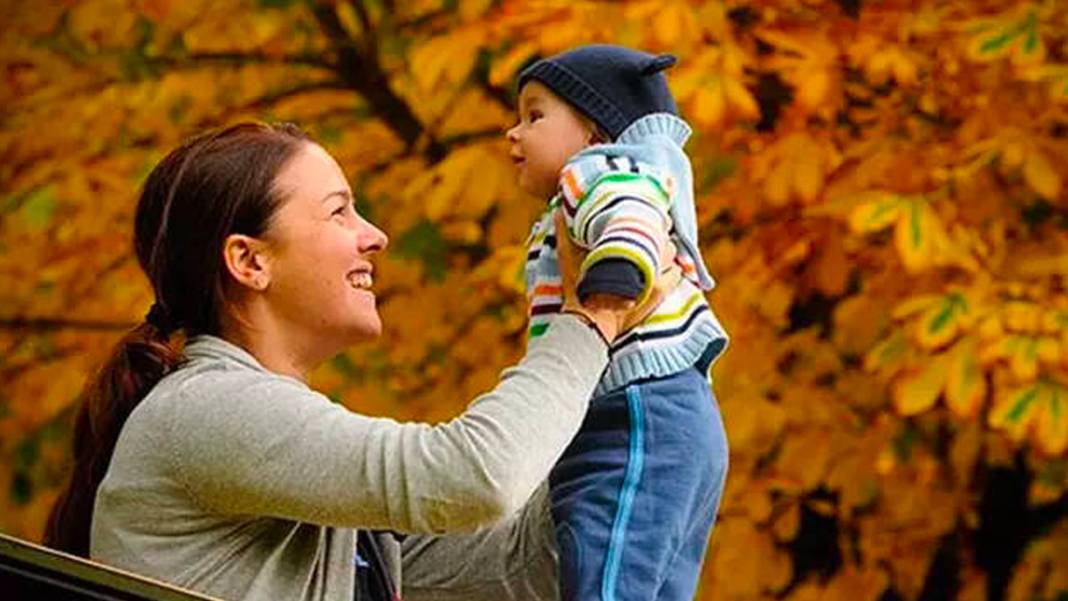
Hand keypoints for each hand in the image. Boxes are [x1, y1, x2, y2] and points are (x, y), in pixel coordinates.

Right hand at [555, 210, 680, 342]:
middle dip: (659, 236)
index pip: (648, 224)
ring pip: (672, 254)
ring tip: (659, 253)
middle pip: (662, 238)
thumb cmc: (578, 292)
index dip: (652, 219)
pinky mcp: (660, 293)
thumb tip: (557, 214)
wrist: (590, 324)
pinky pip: (676, 275)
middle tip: (654, 236)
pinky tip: (667, 270)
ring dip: (667, 252)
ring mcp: (654, 276)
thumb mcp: (568, 261)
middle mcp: (643, 258)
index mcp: (624, 246)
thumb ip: (565, 236)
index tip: (652, 217)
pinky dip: (674, 270)